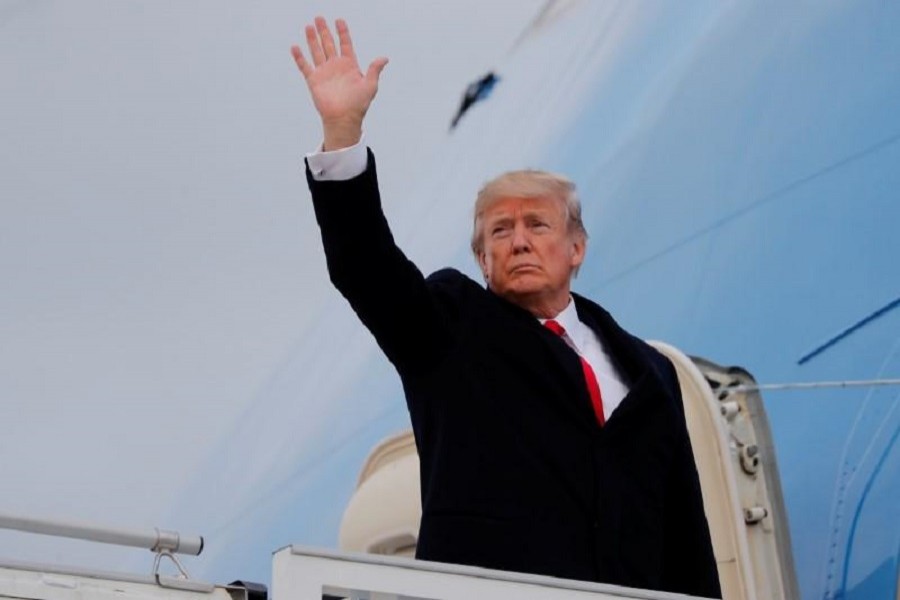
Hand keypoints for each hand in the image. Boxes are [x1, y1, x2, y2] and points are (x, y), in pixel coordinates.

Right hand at [291, 17, 388, 149]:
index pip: (345, 44)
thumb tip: (385, 58)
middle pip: (328, 44)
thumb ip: (374, 70)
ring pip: (316, 51)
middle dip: (324, 31)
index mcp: (349, 66)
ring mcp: (324, 73)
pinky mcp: (314, 81)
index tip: (339, 21)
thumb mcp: (370, 86)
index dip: (342, 32)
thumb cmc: (359, 105)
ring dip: (312, 39)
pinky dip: (299, 57)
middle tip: (319, 18)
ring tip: (309, 26)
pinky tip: (295, 47)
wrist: (344, 119)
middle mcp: (336, 67)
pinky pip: (305, 66)